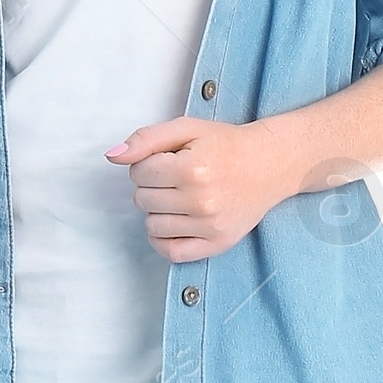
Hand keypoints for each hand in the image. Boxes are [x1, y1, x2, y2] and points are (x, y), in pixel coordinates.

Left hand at [104, 116, 301, 261]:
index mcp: (193, 168)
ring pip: (152, 226)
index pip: (138, 173)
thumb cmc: (226, 145)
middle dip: (152, 186)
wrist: (270, 164)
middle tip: (175, 178)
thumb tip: (112, 155)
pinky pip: (172, 253)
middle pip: (143, 200)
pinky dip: (163, 240)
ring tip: (179, 197)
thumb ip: (146, 139)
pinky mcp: (218, 243)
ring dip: (158, 212)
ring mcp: (211, 226)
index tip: (166, 160)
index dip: (146, 164)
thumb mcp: (187, 129)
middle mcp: (202, 200)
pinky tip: (174, 223)